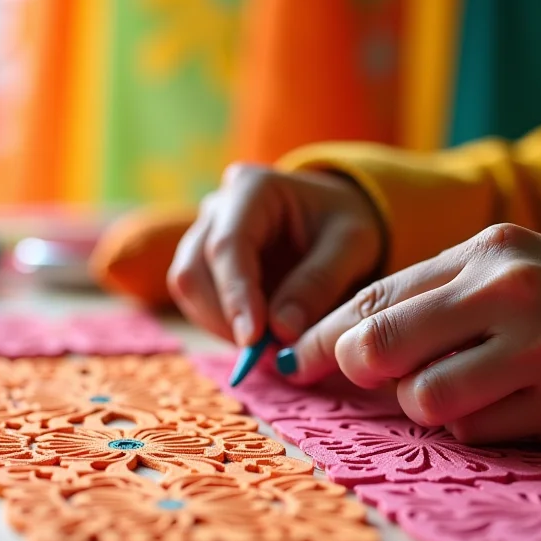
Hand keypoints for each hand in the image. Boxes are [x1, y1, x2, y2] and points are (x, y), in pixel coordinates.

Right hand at [167, 164, 383, 345]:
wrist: (333, 220)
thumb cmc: (344, 225)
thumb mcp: (352, 246)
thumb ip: (318, 283)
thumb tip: (281, 331)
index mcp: (253, 188)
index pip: (228, 245)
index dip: (235, 295)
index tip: (252, 339)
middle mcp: (217, 207)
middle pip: (194, 269)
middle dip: (225, 318)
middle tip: (266, 351)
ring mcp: (203, 234)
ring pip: (188, 287)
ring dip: (221, 325)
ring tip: (267, 344)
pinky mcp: (202, 263)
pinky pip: (197, 300)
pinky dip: (222, 325)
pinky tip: (256, 333)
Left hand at [287, 224, 540, 444]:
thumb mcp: (500, 276)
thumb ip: (425, 302)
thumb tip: (337, 348)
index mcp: (487, 251)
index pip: (374, 295)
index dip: (324, 334)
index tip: (294, 360)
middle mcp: (511, 292)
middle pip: (379, 344)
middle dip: (362, 369)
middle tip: (379, 373)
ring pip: (424, 399)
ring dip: (432, 403)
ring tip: (474, 383)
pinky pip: (475, 431)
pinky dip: (481, 425)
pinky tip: (519, 402)